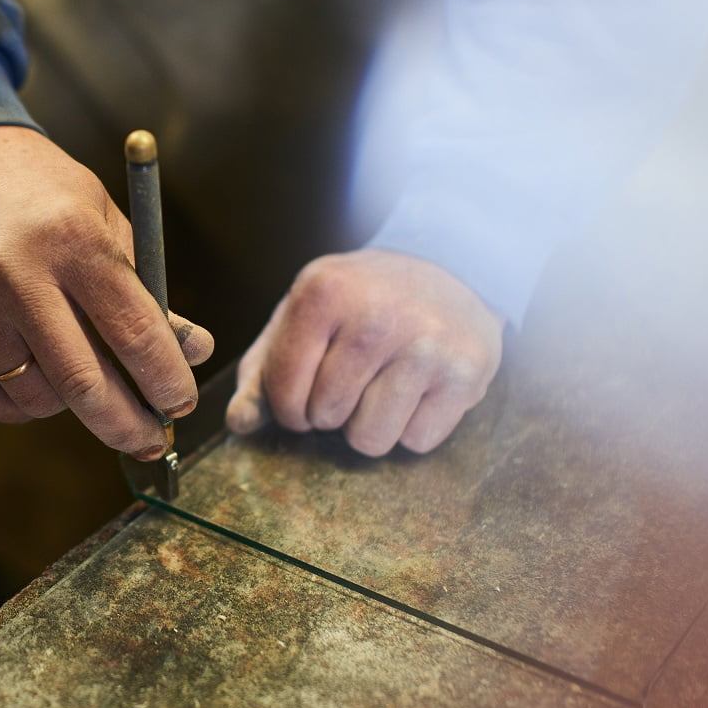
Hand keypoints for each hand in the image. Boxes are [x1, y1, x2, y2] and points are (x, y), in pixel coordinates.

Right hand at [0, 126, 212, 457]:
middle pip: (84, 383)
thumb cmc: (47, 199)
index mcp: (73, 239)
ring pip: (37, 399)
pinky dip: (24, 407)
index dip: (166, 380)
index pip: (133, 331)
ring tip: (83, 382)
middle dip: (128, 425)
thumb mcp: (109, 225)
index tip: (182, 404)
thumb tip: (196, 353)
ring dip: (72, 407)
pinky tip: (38, 382)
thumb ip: (148, 295)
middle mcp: (14, 274)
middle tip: (151, 440)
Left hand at [226, 249, 503, 454]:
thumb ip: (262, 372)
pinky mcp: (467, 372)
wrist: (449, 266)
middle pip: (325, 418)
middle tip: (353, 379)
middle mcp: (376, 315)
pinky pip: (417, 441)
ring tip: (383, 386)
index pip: (282, 392)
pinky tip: (420, 388)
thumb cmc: (361, 301)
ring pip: (370, 440)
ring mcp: (426, 344)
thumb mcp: (303, 316)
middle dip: (331, 412)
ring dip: (370, 427)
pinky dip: (413, 427)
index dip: (288, 407)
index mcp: (324, 291)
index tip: (304, 390)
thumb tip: (240, 424)